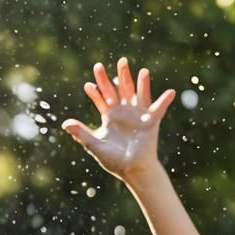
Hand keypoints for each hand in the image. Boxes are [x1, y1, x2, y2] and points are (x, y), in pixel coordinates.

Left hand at [61, 57, 174, 181]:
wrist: (131, 169)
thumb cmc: (113, 159)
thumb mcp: (94, 144)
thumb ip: (81, 133)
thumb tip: (65, 123)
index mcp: (110, 116)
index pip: (102, 99)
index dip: (95, 91)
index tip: (88, 85)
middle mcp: (124, 111)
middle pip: (118, 89)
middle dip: (113, 77)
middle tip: (105, 65)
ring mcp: (138, 114)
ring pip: (136, 92)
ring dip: (138, 81)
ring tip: (139, 70)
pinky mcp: (150, 121)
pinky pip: (158, 108)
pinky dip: (164, 101)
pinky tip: (170, 92)